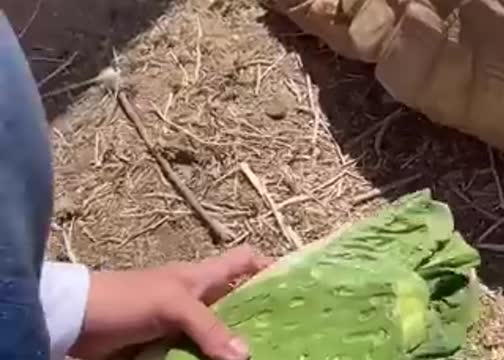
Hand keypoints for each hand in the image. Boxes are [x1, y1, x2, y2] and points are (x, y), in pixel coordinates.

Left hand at [68, 245, 273, 359]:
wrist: (77, 322)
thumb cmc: (128, 299)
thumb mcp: (172, 305)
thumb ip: (208, 327)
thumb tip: (246, 355)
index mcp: (203, 276)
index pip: (244, 261)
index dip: (270, 266)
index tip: (295, 284)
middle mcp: (199, 298)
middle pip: (241, 302)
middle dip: (263, 315)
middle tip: (290, 333)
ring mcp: (185, 325)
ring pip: (222, 333)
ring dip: (239, 346)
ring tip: (268, 355)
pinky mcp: (169, 347)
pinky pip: (200, 355)